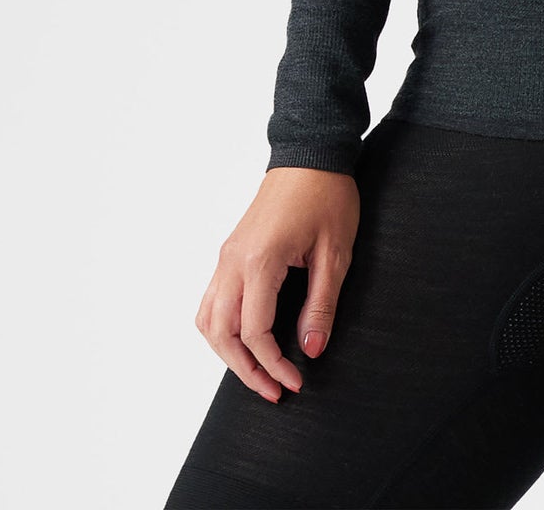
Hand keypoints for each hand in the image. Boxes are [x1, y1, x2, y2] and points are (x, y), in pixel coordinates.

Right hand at [193, 167, 360, 401]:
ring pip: (208, 320)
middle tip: (274, 390)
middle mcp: (233, 261)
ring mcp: (227, 255)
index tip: (296, 382)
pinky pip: (211, 300)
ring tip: (258, 372)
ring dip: (227, 353)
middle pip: (221, 333)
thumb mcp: (335, 252)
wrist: (311, 153)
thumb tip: (310, 350)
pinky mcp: (230, 251)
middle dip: (245, 370)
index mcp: (259, 260)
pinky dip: (221, 328)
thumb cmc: (327, 195)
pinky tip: (245, 339)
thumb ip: (321, 304)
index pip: (254, 332)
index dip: (273, 365)